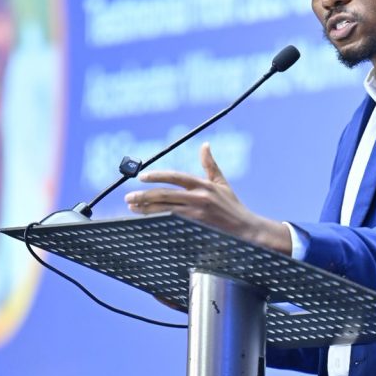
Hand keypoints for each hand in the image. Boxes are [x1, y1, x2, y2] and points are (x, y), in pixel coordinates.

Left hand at [124, 142, 291, 254]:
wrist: (247, 230)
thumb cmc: (233, 207)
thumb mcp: (222, 183)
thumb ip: (210, 165)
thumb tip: (205, 145)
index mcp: (204, 185)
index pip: (176, 177)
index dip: (157, 176)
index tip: (142, 177)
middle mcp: (200, 197)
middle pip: (166, 194)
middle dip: (144, 196)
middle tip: (128, 197)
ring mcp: (198, 213)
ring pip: (166, 209)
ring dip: (146, 209)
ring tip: (132, 207)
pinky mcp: (197, 227)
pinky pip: (172, 223)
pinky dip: (158, 221)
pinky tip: (146, 220)